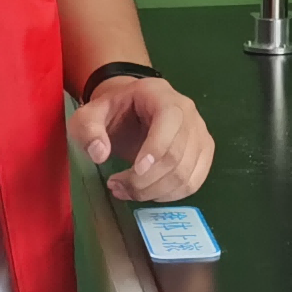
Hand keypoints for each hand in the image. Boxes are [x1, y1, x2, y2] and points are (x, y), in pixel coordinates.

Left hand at [71, 72, 212, 202]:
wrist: (132, 112)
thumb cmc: (113, 112)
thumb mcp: (90, 114)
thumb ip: (88, 129)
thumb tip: (99, 154)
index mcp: (162, 95)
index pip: (170, 121)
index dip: (155, 149)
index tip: (134, 171)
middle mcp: (188, 113)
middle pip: (177, 155)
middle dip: (145, 180)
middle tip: (116, 186)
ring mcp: (199, 134)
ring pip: (186, 174)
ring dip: (154, 192)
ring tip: (126, 191)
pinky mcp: (203, 154)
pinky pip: (193, 183)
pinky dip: (170, 195)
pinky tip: (147, 193)